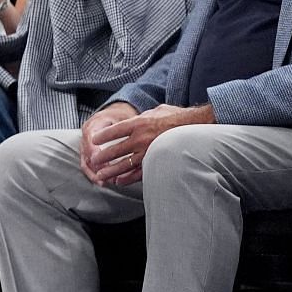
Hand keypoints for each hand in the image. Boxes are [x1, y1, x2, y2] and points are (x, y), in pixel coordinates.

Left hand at [84, 102, 211, 186]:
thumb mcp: (156, 110)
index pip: (115, 130)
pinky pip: (140, 172)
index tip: (94, 139)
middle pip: (116, 149)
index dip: (103, 135)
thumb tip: (135, 119)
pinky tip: (119, 181)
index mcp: (140, 123)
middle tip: (93, 161)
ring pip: (125, 164)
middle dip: (103, 156)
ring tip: (101, 175)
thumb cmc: (177, 116)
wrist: (197, 126)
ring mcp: (149, 151)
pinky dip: (128, 178)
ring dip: (111, 170)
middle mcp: (142, 138)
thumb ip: (143, 116)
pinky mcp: (157, 161)